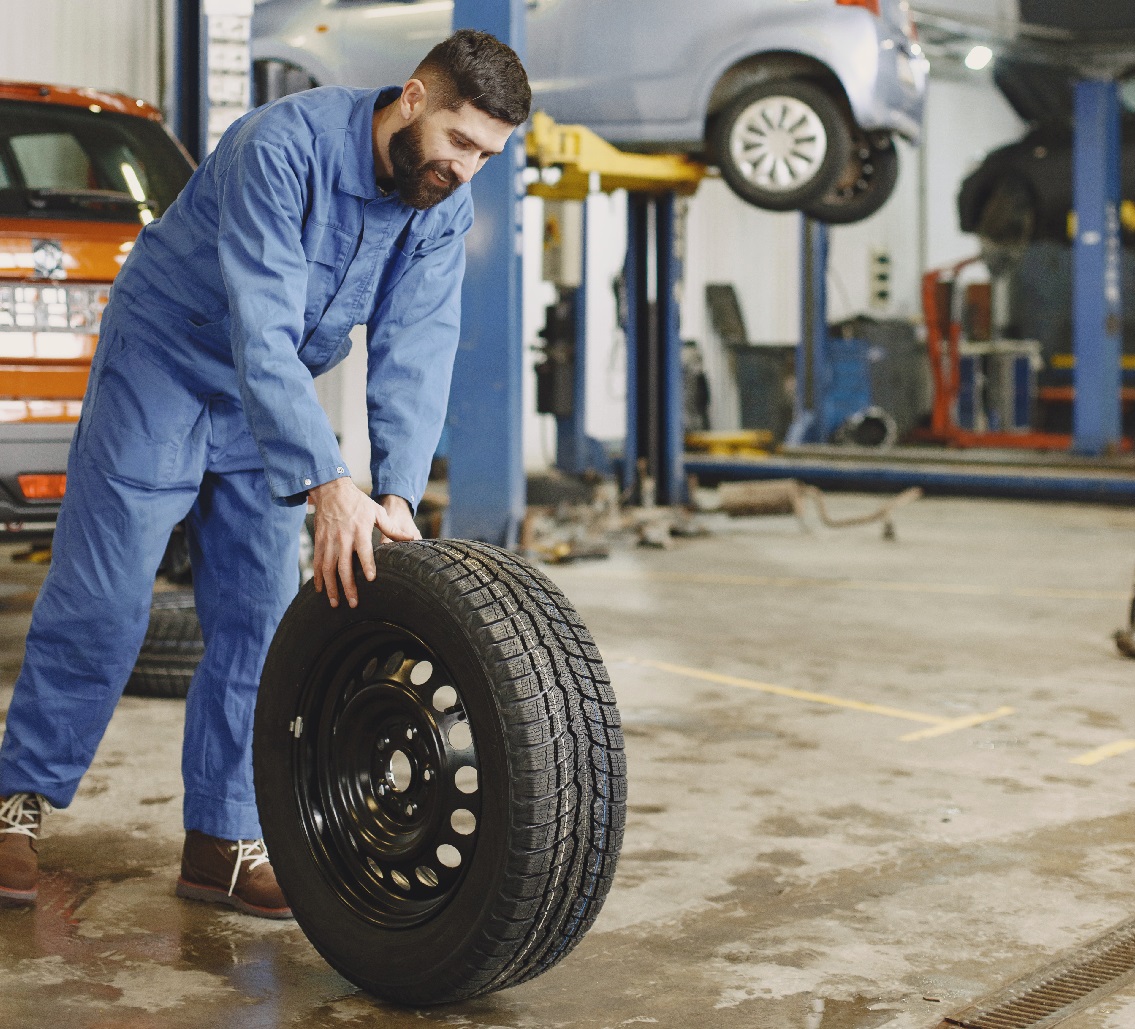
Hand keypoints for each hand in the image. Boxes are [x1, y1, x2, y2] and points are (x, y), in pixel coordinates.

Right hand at [309, 478, 417, 608]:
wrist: (332, 490)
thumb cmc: (357, 502)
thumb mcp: (376, 511)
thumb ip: (391, 528)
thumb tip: (411, 538)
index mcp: (359, 530)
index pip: (364, 550)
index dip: (367, 564)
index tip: (371, 579)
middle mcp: (343, 537)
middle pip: (344, 566)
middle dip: (347, 586)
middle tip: (353, 603)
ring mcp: (329, 540)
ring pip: (328, 568)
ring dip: (331, 587)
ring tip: (335, 603)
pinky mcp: (319, 541)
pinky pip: (317, 562)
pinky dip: (318, 577)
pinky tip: (321, 590)